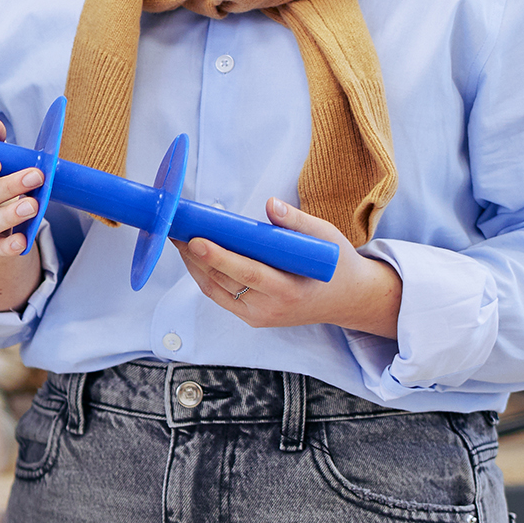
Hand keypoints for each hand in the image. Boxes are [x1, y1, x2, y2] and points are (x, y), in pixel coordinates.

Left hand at [183, 199, 401, 338]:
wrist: (347, 299)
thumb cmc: (336, 264)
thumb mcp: (326, 237)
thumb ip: (297, 222)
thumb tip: (270, 205)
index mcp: (291, 291)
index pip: (248, 274)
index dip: (219, 257)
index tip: (196, 239)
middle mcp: (271, 309)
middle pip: (223, 281)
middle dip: (196, 254)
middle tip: (176, 228)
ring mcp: (259, 317)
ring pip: (216, 289)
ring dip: (194, 263)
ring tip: (178, 236)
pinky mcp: (251, 317)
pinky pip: (220, 295)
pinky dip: (203, 274)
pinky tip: (193, 254)